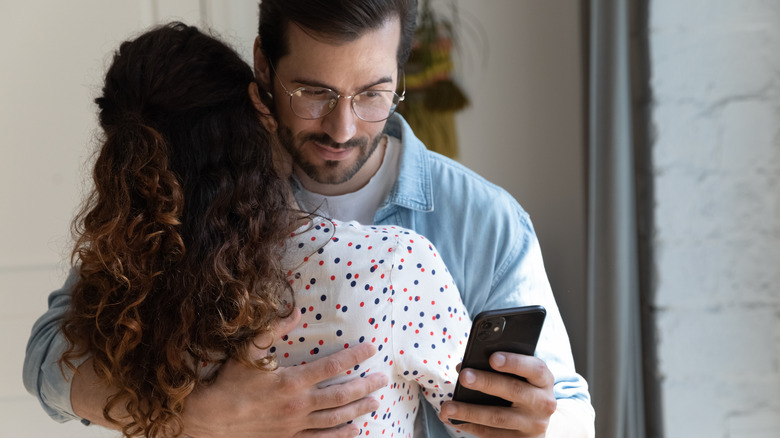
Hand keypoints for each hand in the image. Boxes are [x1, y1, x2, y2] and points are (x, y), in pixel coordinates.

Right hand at [182, 309, 388, 437]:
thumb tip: (296, 312)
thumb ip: (273, 330)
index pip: (332, 366)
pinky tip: (354, 430)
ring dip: (358, 410)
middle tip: (382, 379)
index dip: (355, 356)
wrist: (212, 419)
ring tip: (375, 403)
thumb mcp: (248, 352)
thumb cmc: (229, 383)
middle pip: (341, 395)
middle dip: (365, 386)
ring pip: (335, 418)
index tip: (371, 348)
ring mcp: (296, 425)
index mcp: (292, 381)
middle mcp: (299, 404)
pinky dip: (339, 435)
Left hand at [439, 352, 556, 436]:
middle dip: (486, 383)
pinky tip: (454, 419)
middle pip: (514, 391)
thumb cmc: (523, 388)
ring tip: (447, 407)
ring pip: (498, 417)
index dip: (514, 362)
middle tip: (463, 377)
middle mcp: (543, 403)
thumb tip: (463, 367)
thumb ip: (499, 367)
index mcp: (544, 380)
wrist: (538, 420)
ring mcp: (533, 425)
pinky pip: (491, 434)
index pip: (535, 368)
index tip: (492, 358)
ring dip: (470, 411)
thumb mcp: (521, 375)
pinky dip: (470, 426)